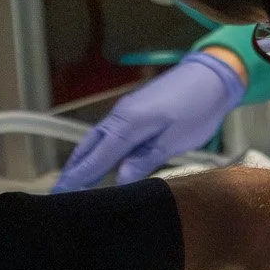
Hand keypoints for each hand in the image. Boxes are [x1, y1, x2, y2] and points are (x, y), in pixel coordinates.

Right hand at [54, 51, 245, 190]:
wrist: (211, 76)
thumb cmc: (198, 107)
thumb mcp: (176, 138)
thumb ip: (146, 158)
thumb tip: (120, 178)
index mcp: (129, 123)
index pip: (98, 157)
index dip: (80, 177)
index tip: (62, 194)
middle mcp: (121, 115)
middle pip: (89, 147)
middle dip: (73, 170)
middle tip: (58, 193)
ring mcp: (125, 111)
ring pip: (96, 139)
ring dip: (82, 160)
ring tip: (71, 181)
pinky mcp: (133, 110)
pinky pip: (107, 133)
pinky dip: (96, 149)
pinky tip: (96, 160)